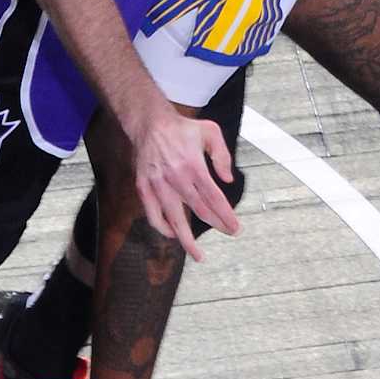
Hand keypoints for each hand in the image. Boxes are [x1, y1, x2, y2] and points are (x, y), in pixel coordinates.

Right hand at [128, 96, 241, 258]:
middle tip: (229, 233)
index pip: (213, 197)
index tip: (235, 228)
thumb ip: (222, 155)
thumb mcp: (210, 131)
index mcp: (193, 164)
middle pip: (198, 210)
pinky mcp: (144, 188)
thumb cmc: (181, 128)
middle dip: (216, 224)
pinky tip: (174, 235)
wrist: (149, 123)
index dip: (225, 215)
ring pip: (174, 219)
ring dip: (187, 240)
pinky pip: (153, 215)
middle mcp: (175, 177)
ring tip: (198, 255)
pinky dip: (163, 228)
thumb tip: (228, 181)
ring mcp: (158, 185)